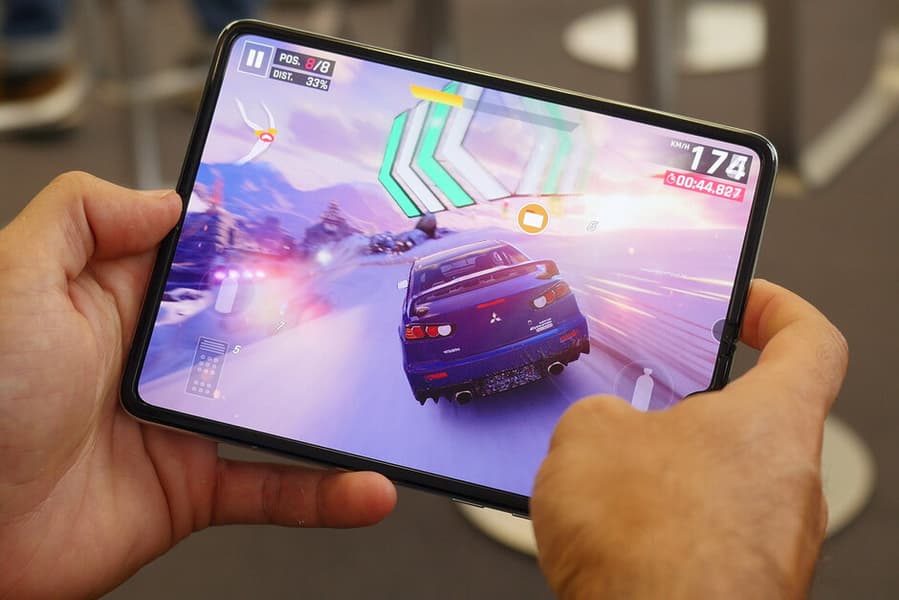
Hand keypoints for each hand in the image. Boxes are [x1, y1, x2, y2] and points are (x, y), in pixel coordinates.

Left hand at [0, 173, 395, 598]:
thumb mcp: (14, 280)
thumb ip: (82, 217)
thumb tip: (164, 198)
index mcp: (121, 305)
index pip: (207, 261)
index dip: (258, 242)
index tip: (316, 226)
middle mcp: (158, 363)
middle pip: (257, 330)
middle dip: (315, 316)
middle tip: (373, 300)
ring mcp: (181, 427)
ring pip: (279, 411)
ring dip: (336, 412)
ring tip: (383, 400)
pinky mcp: (192, 488)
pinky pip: (271, 488)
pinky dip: (322, 493)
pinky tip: (364, 487)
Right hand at [531, 279, 847, 598]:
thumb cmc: (649, 550)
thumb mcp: (588, 437)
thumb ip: (600, 413)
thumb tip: (601, 428)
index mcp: (772, 420)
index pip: (811, 341)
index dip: (777, 309)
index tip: (745, 299)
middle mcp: (788, 481)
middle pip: (754, 417)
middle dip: (689, 407)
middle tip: (642, 400)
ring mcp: (769, 540)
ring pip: (721, 480)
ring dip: (667, 472)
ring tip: (608, 478)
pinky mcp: (740, 583)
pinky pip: (702, 532)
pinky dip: (661, 523)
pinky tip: (610, 532)